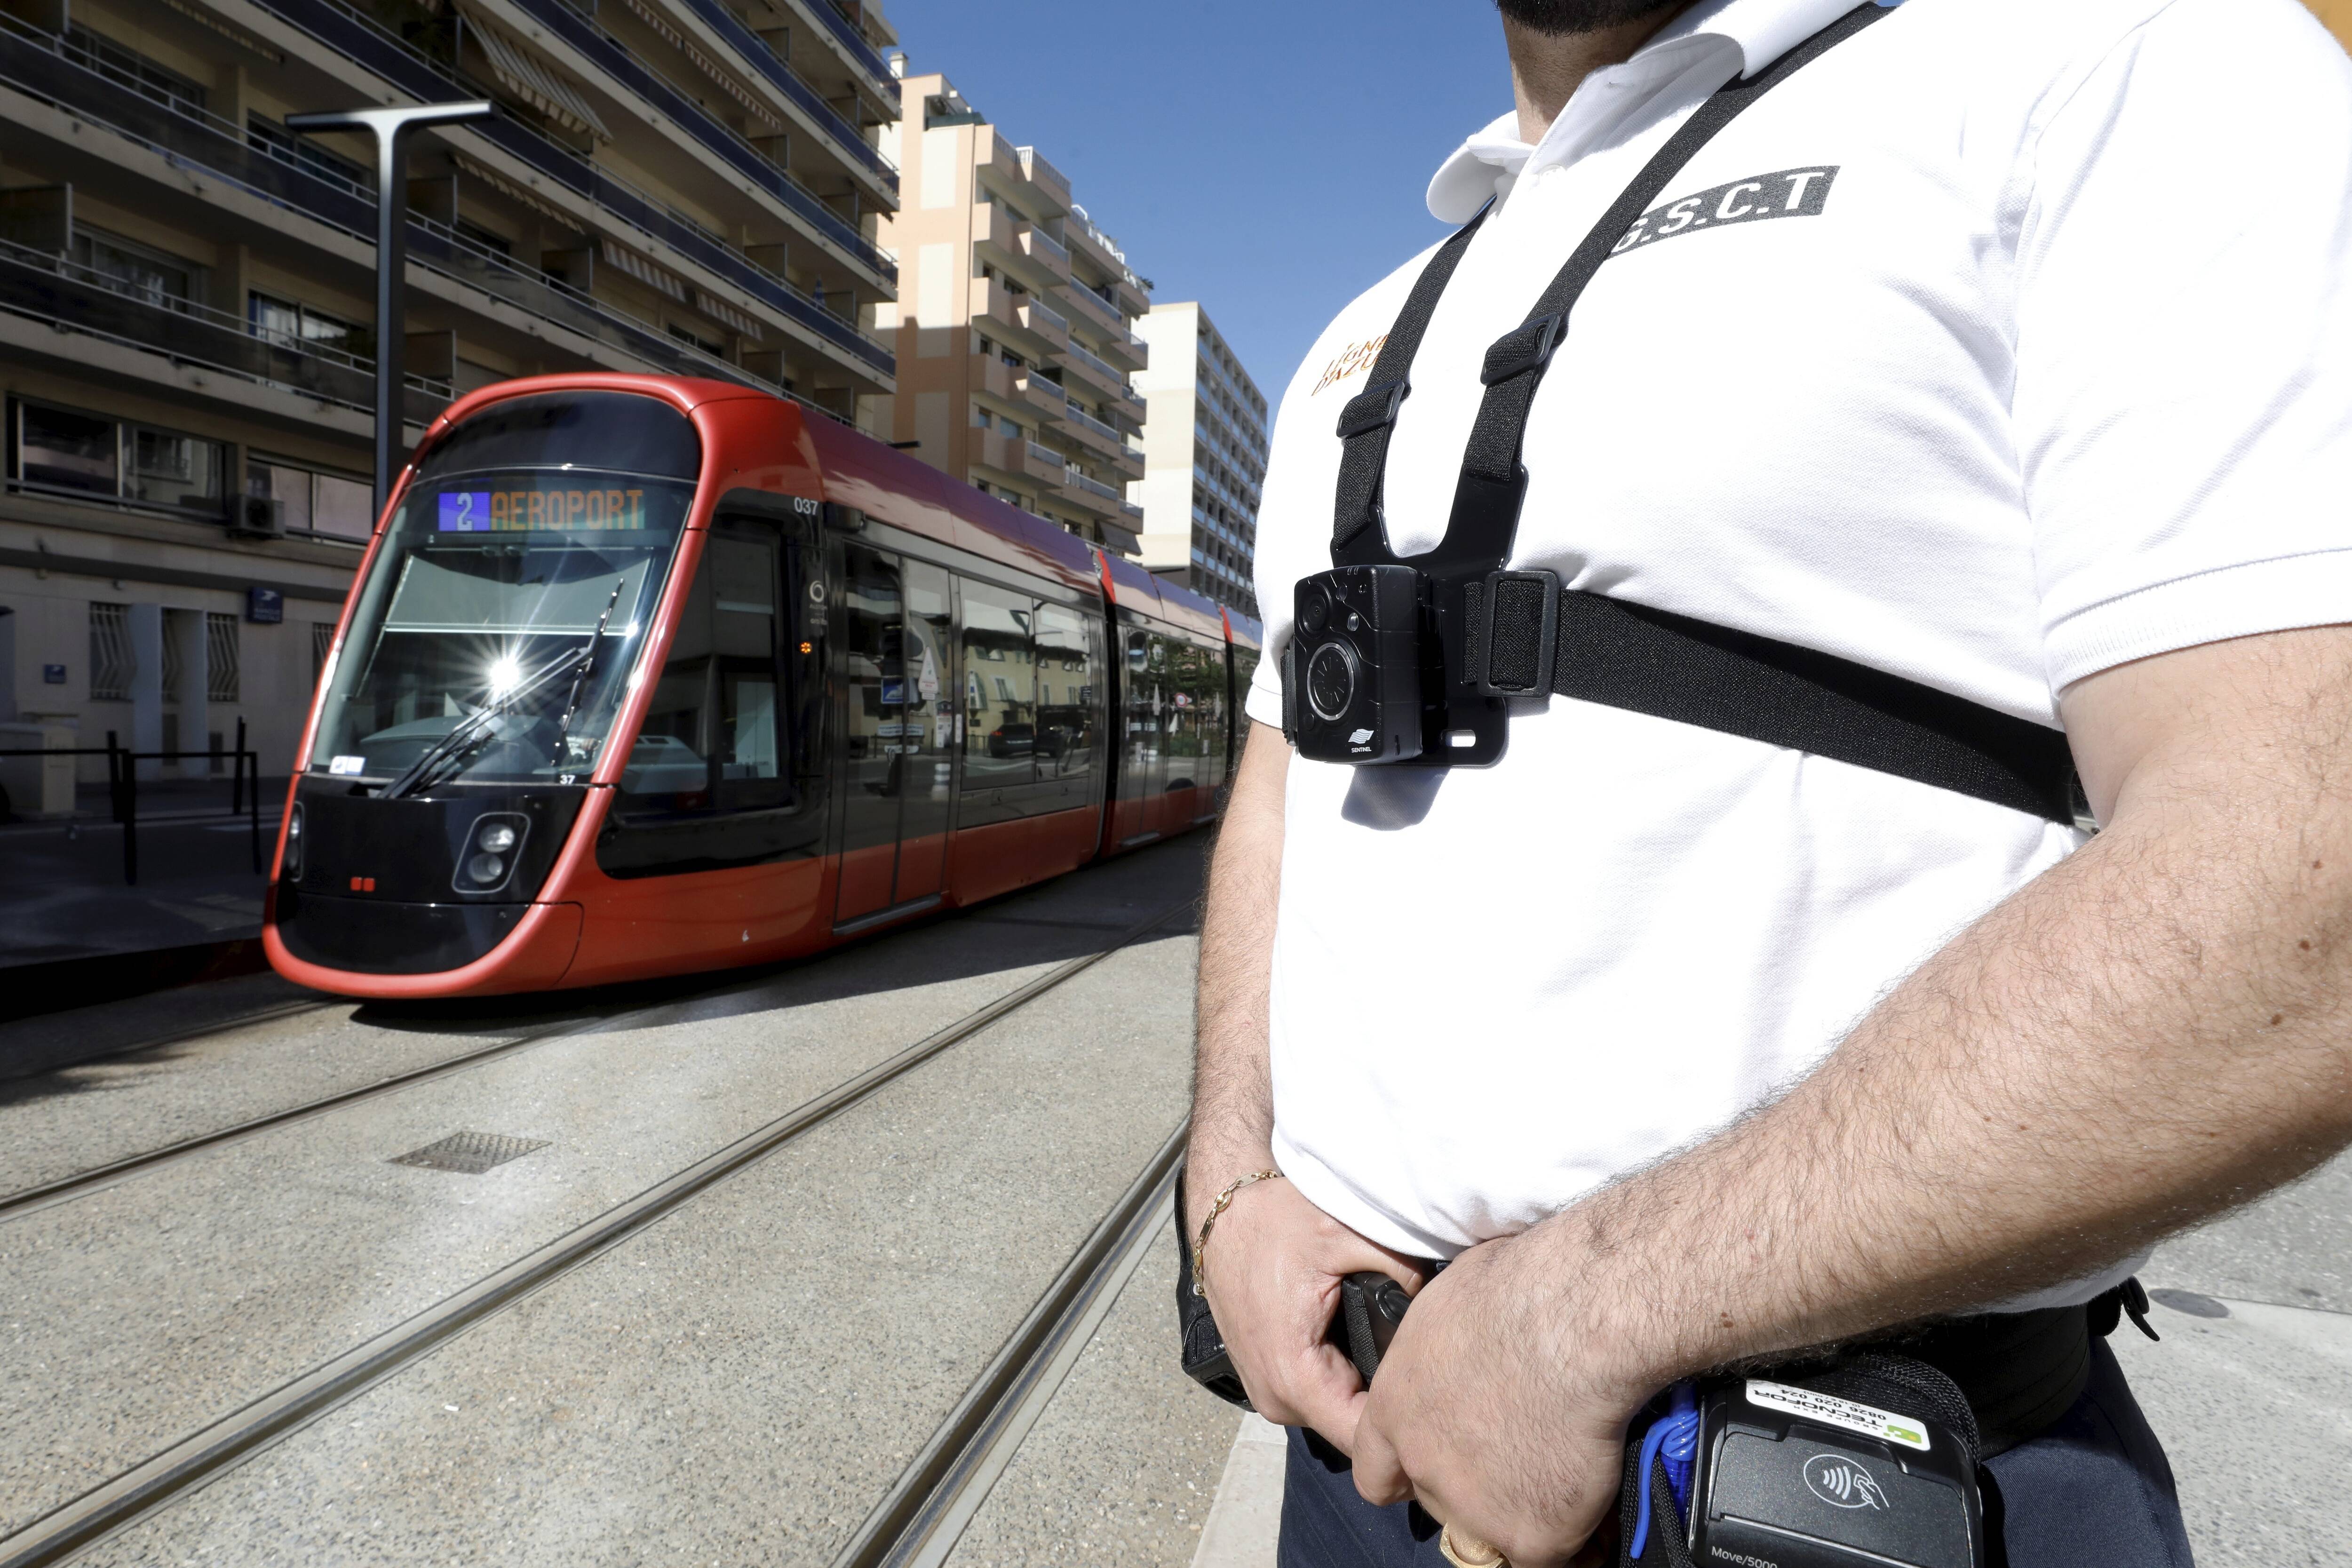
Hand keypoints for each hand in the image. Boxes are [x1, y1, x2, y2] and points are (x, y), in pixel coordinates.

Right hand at [1197, 1176, 1427, 1450]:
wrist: (1223, 1214)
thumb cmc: (1273, 1222)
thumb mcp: (1344, 1234)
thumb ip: (1400, 1267)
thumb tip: (1436, 1298)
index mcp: (1293, 1374)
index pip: (1361, 1436)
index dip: (1402, 1421)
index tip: (1434, 1388)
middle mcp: (1275, 1397)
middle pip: (1352, 1428)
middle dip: (1390, 1402)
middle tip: (1424, 1358)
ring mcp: (1267, 1391)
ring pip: (1337, 1413)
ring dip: (1367, 1389)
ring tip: (1395, 1347)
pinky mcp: (1267, 1377)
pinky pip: (1319, 1394)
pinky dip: (1344, 1375)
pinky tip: (1364, 1343)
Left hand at [1350, 1226, 1647, 1567]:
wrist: (1573, 1322)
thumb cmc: (1520, 1288)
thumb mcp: (1449, 1308)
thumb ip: (1443, 1354)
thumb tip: (1466, 1355)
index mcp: (1395, 1407)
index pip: (1377, 1471)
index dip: (1409, 1469)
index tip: (1436, 1460)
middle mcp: (1422, 1464)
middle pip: (1440, 1496)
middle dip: (1475, 1480)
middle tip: (1520, 1444)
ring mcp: (1473, 1506)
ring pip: (1495, 1525)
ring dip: (1524, 1500)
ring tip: (1564, 1454)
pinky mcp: (1530, 1536)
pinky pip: (1552, 1546)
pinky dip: (1573, 1523)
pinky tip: (1591, 1480)